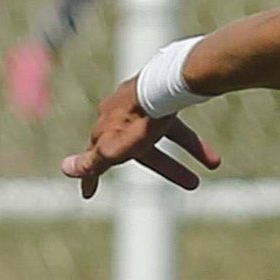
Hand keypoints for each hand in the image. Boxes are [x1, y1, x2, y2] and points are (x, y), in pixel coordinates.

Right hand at [64, 80, 219, 196]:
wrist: (165, 84)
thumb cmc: (138, 121)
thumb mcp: (114, 148)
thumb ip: (92, 161)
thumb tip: (64, 169)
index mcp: (106, 130)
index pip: (98, 159)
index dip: (93, 177)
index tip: (88, 195)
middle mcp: (120, 115)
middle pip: (144, 150)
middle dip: (169, 168)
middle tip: (193, 184)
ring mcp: (142, 103)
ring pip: (168, 134)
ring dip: (191, 151)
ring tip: (215, 164)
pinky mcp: (162, 95)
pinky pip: (179, 121)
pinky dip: (194, 136)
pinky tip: (209, 142)